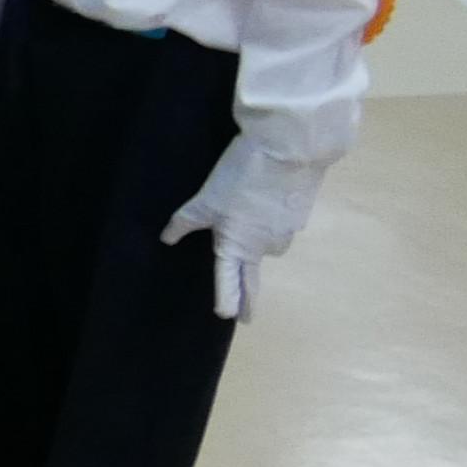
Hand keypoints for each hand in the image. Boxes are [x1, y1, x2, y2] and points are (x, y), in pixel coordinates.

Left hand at [165, 141, 310, 325]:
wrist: (290, 149)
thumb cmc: (241, 177)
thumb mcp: (204, 200)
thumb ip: (185, 223)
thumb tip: (166, 239)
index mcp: (238, 245)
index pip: (231, 281)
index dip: (229, 299)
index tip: (229, 318)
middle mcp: (265, 247)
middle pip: (254, 273)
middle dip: (249, 294)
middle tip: (248, 315)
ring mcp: (287, 232)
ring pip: (268, 244)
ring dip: (259, 240)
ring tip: (248, 220)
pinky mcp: (300, 215)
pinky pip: (281, 225)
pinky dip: (272, 219)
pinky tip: (267, 203)